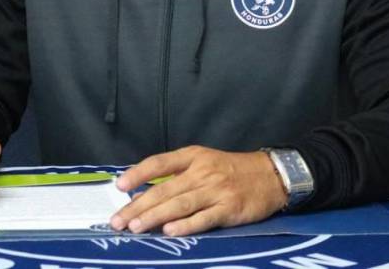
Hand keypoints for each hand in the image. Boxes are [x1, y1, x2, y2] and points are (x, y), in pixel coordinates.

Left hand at [109, 145, 287, 235]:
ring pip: (180, 204)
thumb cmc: (231, 171)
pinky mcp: (229, 209)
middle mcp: (202, 172)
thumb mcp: (204, 162)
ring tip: (136, 227)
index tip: (120, 186)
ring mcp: (216, 190)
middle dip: (139, 206)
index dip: (139, 173)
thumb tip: (143, 193)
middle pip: (165, 189)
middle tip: (118, 221)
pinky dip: (186, 226)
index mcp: (194, 156)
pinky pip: (204, 219)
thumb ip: (177, 175)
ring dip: (155, 217)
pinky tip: (170, 231)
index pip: (160, 162)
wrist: (271, 176)